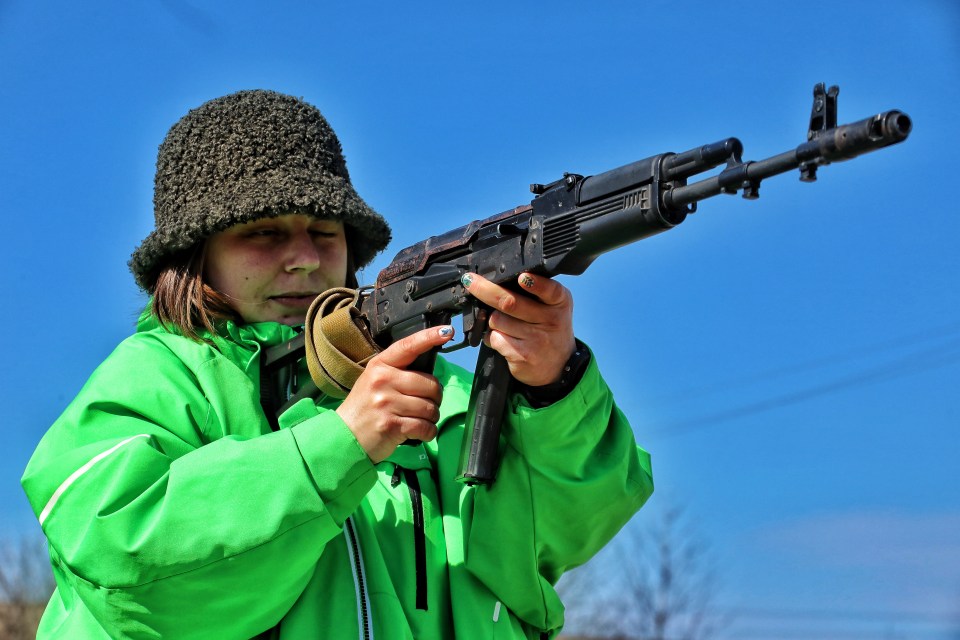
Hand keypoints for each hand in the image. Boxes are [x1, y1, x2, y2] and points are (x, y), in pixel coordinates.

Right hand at [336, 326, 454, 462]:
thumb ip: (398, 373)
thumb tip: (429, 374)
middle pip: (430, 385)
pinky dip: (428, 432)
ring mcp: (387, 403)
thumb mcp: (374, 381)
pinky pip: (425, 427)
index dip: (429, 337)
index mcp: (380, 366)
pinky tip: (420, 432)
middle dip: (435, 398)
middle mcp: (383, 381)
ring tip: (419, 419)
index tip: (447, 331)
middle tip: (425, 404)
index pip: (408, 346)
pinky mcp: (392, 425)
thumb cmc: (364, 408)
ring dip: (432, 417)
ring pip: (430, 408)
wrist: (344, 437)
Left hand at [461, 272, 575, 386]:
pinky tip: (504, 340)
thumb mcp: (552, 307)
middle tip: (471, 281)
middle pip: (510, 302)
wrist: (558, 366)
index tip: (523, 277)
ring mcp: (536, 339)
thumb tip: (496, 281)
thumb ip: (535, 293)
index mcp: (560, 302)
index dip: (536, 284)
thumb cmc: (548, 329)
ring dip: (492, 321)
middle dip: (485, 290)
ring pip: (496, 320)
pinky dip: (492, 337)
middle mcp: (551, 320)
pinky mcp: (522, 355)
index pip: (550, 290)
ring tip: (506, 326)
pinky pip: (494, 338)